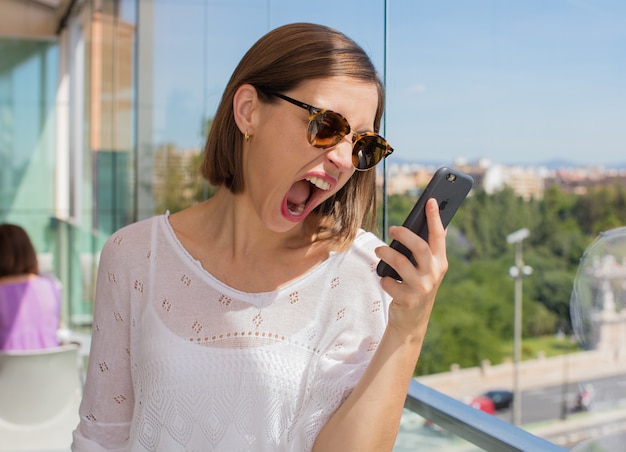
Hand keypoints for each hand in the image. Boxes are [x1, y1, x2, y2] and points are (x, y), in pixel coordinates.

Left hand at [375, 198, 448, 341]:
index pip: (439, 236)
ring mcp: (422, 288)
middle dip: (405, 234)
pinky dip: (384, 278)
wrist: (412, 320)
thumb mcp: (425, 269)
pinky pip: (389, 282)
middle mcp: (434, 274)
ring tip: (379, 250)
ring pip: (401, 263)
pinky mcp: (408, 300)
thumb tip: (414, 223)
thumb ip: (423, 250)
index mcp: (440, 263)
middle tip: (392, 228)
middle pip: (420, 247)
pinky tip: (385, 280)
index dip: (435, 218)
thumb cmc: (416, 286)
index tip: (431, 200)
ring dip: (386, 253)